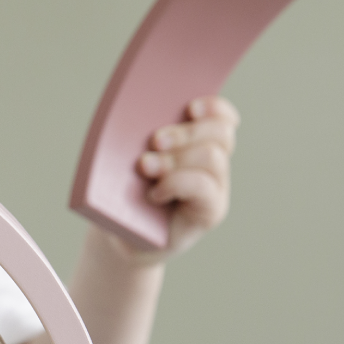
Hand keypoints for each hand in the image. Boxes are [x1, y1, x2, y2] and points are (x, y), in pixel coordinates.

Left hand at [133, 95, 239, 260]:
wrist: (121, 235)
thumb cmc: (123, 192)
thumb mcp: (127, 160)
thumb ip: (141, 135)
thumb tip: (139, 116)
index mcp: (198, 141)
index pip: (222, 117)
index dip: (213, 107)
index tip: (189, 107)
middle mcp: (213, 163)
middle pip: (219, 133)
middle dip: (185, 133)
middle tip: (155, 141)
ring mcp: (216, 188)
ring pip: (212, 157)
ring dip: (176, 159)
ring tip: (146, 167)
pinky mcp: (211, 211)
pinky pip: (203, 187)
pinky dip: (176, 183)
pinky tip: (154, 194)